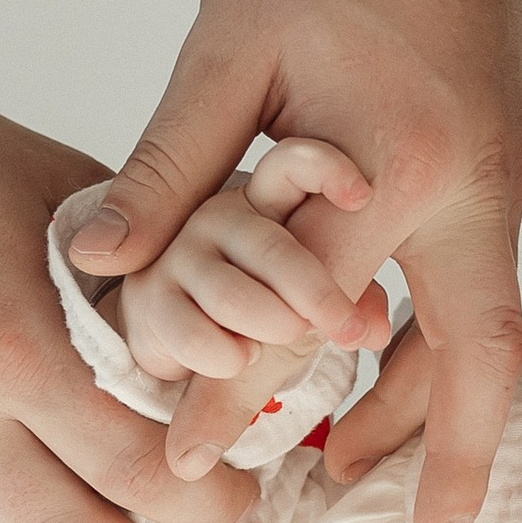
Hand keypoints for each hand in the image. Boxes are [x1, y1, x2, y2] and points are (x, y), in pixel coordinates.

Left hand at [68, 0, 521, 522]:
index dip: (238, 392)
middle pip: (468, 360)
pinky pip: (475, 290)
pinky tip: (380, 390)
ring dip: (435, 414)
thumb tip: (98, 269)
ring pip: (484, 335)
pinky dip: (434, 351)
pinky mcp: (497, 170)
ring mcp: (498, 183)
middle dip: (443, 458)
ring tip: (366, 483)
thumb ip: (167, 165)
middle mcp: (469, 189)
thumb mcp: (226, 41)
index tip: (180, 459)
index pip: (308, 313)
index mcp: (394, 161)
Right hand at [109, 135, 388, 446]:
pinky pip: (192, 333)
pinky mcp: (147, 296)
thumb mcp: (316, 285)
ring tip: (288, 339)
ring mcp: (179, 253)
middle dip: (315, 292)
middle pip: (273, 247)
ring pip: (234, 296)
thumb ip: (352, 293)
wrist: (181, 327)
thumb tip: (373, 330)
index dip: (324, 170)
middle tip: (347, 329)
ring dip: (271, 327)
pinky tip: (238, 358)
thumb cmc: (262, 297)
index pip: (292, 164)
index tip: (361, 196)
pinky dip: (226, 356)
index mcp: (266, 198)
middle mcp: (218, 215)